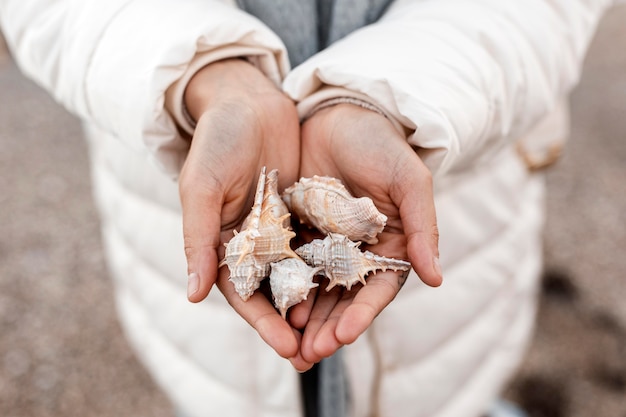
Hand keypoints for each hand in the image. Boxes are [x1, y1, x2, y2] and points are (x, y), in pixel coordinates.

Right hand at [178, 59, 310, 367]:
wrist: (247, 102)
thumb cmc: (217, 142)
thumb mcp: (202, 188)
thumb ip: (198, 239)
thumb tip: (192, 293)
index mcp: (222, 243)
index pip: (243, 294)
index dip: (263, 322)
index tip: (286, 347)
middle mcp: (252, 243)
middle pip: (274, 294)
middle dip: (293, 325)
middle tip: (316, 355)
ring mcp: (279, 230)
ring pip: (300, 276)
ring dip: (315, 305)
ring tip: (337, 333)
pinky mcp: (303, 213)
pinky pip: (319, 245)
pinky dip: (331, 268)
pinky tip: (351, 288)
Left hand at [290, 103, 441, 364]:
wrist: (339, 112)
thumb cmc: (381, 144)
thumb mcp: (408, 181)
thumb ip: (423, 227)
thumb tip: (436, 279)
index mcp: (389, 245)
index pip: (377, 289)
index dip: (362, 314)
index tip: (344, 336)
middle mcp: (356, 250)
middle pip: (343, 298)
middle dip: (327, 327)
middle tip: (309, 354)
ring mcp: (324, 242)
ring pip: (314, 288)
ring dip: (303, 317)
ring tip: (289, 344)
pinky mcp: (296, 229)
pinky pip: (288, 263)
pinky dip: (282, 286)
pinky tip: (271, 305)